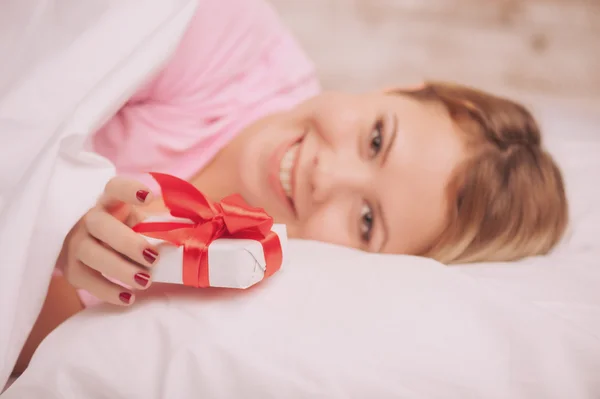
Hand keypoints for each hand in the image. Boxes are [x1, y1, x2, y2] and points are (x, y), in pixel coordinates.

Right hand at [59, 177, 158, 305]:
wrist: (85, 247)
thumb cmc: (122, 231)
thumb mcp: (135, 222)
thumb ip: (153, 228)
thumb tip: (184, 243)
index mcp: (109, 202)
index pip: (115, 188)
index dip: (129, 190)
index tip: (148, 197)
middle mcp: (88, 219)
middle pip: (101, 225)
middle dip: (128, 242)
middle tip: (152, 258)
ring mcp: (75, 243)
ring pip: (91, 254)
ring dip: (120, 269)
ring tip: (145, 281)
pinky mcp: (70, 268)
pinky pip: (87, 281)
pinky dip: (108, 291)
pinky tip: (128, 298)